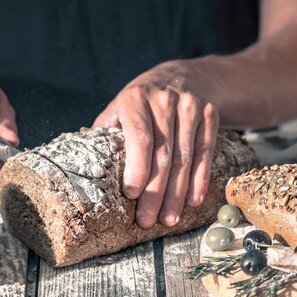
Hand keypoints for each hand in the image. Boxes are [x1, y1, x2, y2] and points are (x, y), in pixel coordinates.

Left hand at [93, 59, 219, 227]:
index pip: (139, 136)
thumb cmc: (141, 102)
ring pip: (185, 157)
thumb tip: (85, 170)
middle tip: (148, 220)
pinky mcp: (210, 114)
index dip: (137, 167)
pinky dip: (199, 179)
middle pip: (163, 153)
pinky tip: (193, 201)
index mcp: (135, 98)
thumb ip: (106, 133)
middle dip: (155, 192)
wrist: (181, 75)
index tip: (132, 194)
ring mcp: (190, 106)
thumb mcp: (120, 107)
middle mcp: (164, 100)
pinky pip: (205, 152)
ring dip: (177, 193)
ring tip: (169, 219)